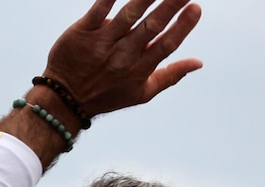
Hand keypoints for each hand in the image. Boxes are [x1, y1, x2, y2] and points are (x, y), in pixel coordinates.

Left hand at [43, 0, 203, 115]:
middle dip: (169, 6)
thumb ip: (171, 75)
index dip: (182, 27)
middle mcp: (123, 56)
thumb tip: (199, 62)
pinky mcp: (83, 32)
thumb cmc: (108, 94)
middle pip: (151, 27)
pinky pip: (98, 10)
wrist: (65, 98)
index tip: (196, 8)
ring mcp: (103, 43)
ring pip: (128, 16)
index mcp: (140, 69)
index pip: (166, 45)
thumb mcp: (143, 92)